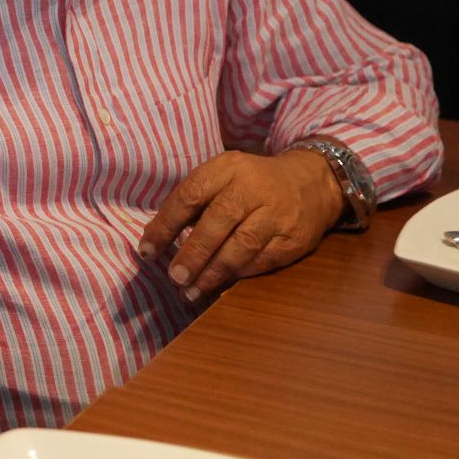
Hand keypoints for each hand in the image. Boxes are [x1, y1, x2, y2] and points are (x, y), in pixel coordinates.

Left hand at [138, 149, 345, 300]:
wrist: (311, 182)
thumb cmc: (251, 182)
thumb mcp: (221, 176)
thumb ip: (193, 203)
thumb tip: (156, 238)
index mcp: (226, 168)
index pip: (190, 196)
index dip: (165, 225)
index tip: (147, 250)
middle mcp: (252, 188)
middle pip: (218, 222)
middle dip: (193, 253)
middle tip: (174, 277)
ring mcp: (276, 213)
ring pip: (242, 246)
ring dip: (214, 272)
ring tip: (192, 290)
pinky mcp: (294, 238)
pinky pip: (263, 261)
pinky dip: (239, 274)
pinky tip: (222, 284)